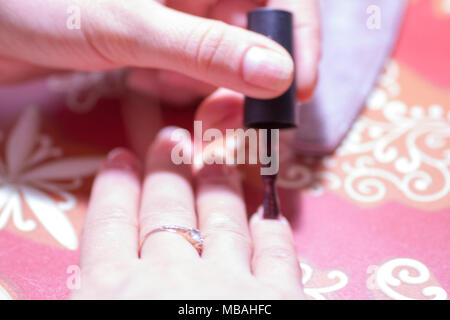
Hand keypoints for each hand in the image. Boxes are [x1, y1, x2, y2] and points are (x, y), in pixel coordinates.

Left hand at [0, 0, 319, 100]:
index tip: (298, 89)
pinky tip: (139, 79)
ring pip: (223, 61)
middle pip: (254, 36)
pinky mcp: (164, 40)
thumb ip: (207, 49)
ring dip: (196, 85)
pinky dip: (174, 86)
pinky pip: (193, 72)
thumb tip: (280, 75)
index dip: (299, 38)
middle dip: (236, 80)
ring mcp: (182, 15)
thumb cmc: (47, 5)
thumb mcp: (132, 27)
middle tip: (210, 111)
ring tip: (150, 80)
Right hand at [72, 127, 303, 298]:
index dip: (115, 188)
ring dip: (218, 186)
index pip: (110, 226)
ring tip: (215, 161)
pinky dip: (272, 230)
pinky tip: (269, 215)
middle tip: (170, 141)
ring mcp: (230, 283)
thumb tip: (49, 276)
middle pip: (166, 210)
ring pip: (222, 220)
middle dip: (167, 170)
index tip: (120, 158)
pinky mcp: (279, 298)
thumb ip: (90, 292)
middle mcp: (171, 276)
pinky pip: (277, 254)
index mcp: (113, 292)